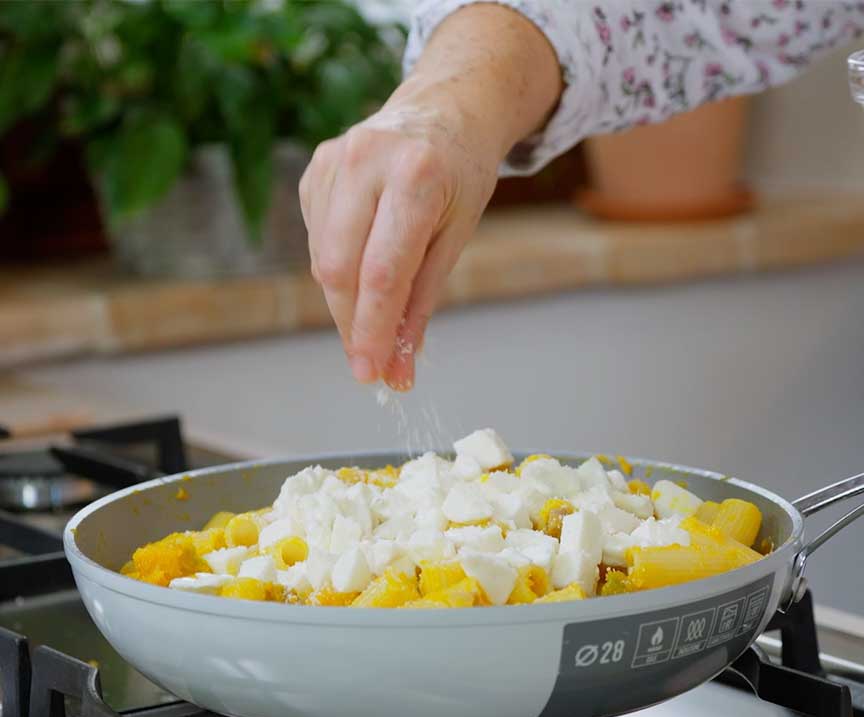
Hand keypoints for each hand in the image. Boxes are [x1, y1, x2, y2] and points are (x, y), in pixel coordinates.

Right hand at [299, 91, 500, 390]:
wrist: (445, 108)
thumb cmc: (460, 174)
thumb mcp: (457, 235)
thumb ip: (422, 302)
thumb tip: (397, 366)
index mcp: (416, 176)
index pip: (382, 271)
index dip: (372, 330)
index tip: (372, 373)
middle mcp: (367, 161)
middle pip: (339, 268)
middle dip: (351, 325)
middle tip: (369, 366)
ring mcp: (333, 160)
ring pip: (321, 258)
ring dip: (344, 303)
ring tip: (373, 320)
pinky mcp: (315, 169)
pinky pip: (317, 238)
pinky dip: (338, 269)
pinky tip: (362, 268)